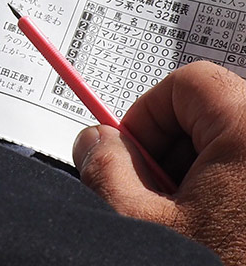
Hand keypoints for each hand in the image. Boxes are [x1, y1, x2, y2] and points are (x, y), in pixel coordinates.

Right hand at [72, 61, 245, 265]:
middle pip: (218, 119)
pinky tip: (221, 244)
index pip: (190, 85)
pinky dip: (234, 207)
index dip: (148, 114)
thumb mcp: (142, 224)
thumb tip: (96, 143)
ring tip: (191, 232)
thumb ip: (106, 169)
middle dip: (175, 155)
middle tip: (156, 201)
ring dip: (205, 186)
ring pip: (238, 159)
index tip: (129, 154)